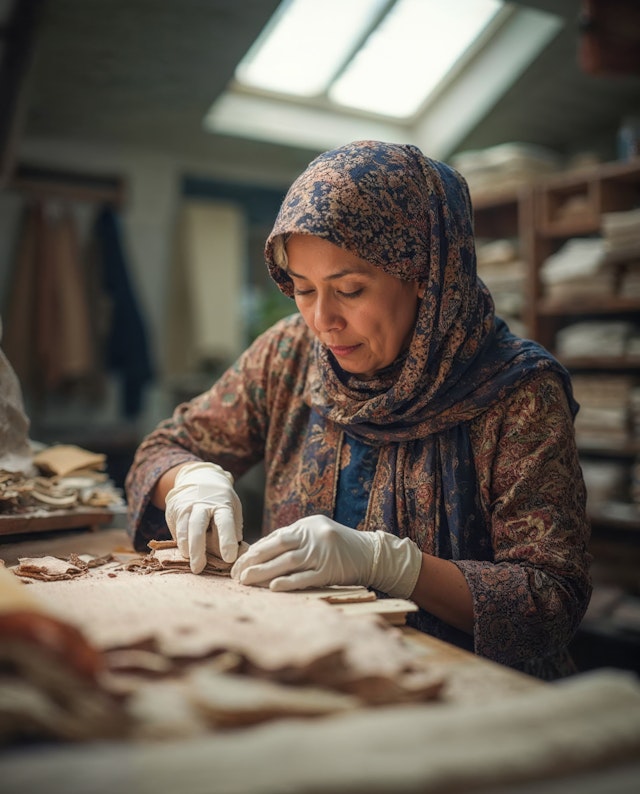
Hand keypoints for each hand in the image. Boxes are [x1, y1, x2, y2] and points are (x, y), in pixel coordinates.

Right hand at [164, 462, 242, 573]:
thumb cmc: (220, 500)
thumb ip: (234, 529)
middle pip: (197, 526)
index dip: (226, 540)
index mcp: (221, 504)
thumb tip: (239, 554)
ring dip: (185, 547)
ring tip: (190, 562)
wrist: (198, 477)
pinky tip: (185, 551)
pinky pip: (175, 529)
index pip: (225, 523)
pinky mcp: (173, 510)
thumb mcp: (232, 508)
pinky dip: (180, 542)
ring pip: (183, 529)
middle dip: (198, 548)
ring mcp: (185, 506)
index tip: (229, 558)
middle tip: (199, 568)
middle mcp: (202, 504)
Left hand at [230, 515, 421, 598]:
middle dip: (253, 560)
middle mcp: (313, 536)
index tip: (239, 561)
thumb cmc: (340, 545)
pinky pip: (304, 578)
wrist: (371, 554)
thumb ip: (294, 539)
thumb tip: (263, 550)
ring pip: (286, 563)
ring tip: (246, 581)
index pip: (275, 537)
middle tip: (236, 573)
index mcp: (307, 525)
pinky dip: (288, 582)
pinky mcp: (329, 571)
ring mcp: (322, 553)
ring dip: (263, 572)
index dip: (256, 550)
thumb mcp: (317, 532)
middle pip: (277, 547)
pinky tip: (273, 587)